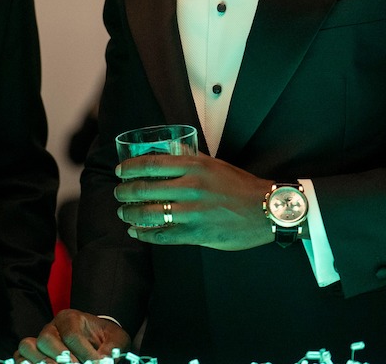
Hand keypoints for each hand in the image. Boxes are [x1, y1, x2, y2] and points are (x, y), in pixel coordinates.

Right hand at [16, 310, 130, 362]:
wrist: (96, 342)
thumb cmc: (105, 340)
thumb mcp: (116, 340)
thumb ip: (113, 349)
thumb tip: (105, 360)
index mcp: (70, 318)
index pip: (72, 334)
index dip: (83, 353)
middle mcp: (51, 327)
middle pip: (46, 339)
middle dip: (61, 358)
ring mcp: (38, 341)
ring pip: (27, 347)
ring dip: (42, 362)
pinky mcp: (31, 355)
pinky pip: (19, 358)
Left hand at [114, 154, 275, 250]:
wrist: (266, 209)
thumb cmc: (240, 185)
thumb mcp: (215, 164)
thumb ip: (191, 158)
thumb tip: (170, 150)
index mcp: (194, 166)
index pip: (151, 164)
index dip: (130, 168)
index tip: (121, 171)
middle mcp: (191, 187)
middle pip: (145, 188)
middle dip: (125, 192)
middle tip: (119, 194)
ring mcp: (193, 212)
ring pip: (149, 213)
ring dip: (130, 213)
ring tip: (124, 213)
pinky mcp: (197, 233)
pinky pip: (163, 235)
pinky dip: (145, 234)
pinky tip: (137, 232)